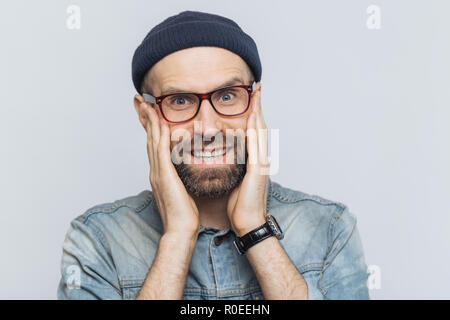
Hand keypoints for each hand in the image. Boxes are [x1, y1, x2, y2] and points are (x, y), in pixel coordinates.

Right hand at [142, 101, 199, 237]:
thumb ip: (180, 178)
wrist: (181, 230)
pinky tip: (160, 122)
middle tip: (140, 100)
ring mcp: (157, 173)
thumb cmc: (184, 214)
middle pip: (149, 138)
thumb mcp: (181, 191)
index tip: (150, 112)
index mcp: (160, 173)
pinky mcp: (164, 176)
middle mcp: (155, 170)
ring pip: (152, 140)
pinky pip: (161, 150)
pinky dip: (159, 135)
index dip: (151, 127)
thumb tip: (185, 171)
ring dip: (150, 121)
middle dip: (145, 118)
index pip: (154, 145)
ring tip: (146, 103)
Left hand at [227, 83, 269, 236]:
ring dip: (258, 111)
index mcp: (254, 161)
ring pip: (260, 131)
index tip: (250, 98)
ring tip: (256, 94)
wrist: (248, 223)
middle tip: (257, 88)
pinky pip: (256, 145)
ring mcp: (262, 163)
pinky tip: (251, 117)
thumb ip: (234, 167)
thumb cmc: (240, 205)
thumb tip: (225, 157)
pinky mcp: (258, 170)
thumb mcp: (236, 181)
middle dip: (258, 106)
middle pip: (260, 126)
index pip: (253, 132)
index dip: (253, 114)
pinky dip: (254, 129)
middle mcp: (261, 159)